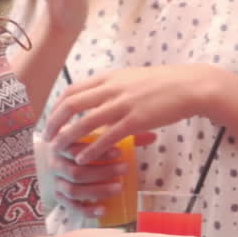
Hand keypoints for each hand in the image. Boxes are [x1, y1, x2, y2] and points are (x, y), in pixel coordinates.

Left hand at [45, 64, 224, 161]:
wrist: (189, 86)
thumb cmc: (163, 83)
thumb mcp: (132, 79)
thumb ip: (113, 88)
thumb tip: (98, 100)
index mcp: (109, 78)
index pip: (72, 90)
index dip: (57, 106)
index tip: (51, 119)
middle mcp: (112, 89)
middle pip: (71, 105)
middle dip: (55, 122)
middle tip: (48, 137)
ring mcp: (123, 105)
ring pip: (85, 123)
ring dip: (68, 138)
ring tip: (59, 151)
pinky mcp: (136, 121)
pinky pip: (107, 138)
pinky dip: (91, 149)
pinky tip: (83, 158)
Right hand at [51, 132, 155, 216]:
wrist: (58, 157)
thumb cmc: (84, 143)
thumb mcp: (99, 133)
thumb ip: (122, 132)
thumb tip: (153, 136)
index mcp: (62, 143)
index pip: (76, 148)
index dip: (97, 152)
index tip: (118, 152)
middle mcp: (54, 163)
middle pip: (76, 171)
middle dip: (103, 172)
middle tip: (125, 169)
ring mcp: (56, 182)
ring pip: (74, 190)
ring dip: (98, 191)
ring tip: (119, 187)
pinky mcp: (58, 197)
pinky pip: (71, 207)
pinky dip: (87, 210)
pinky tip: (104, 210)